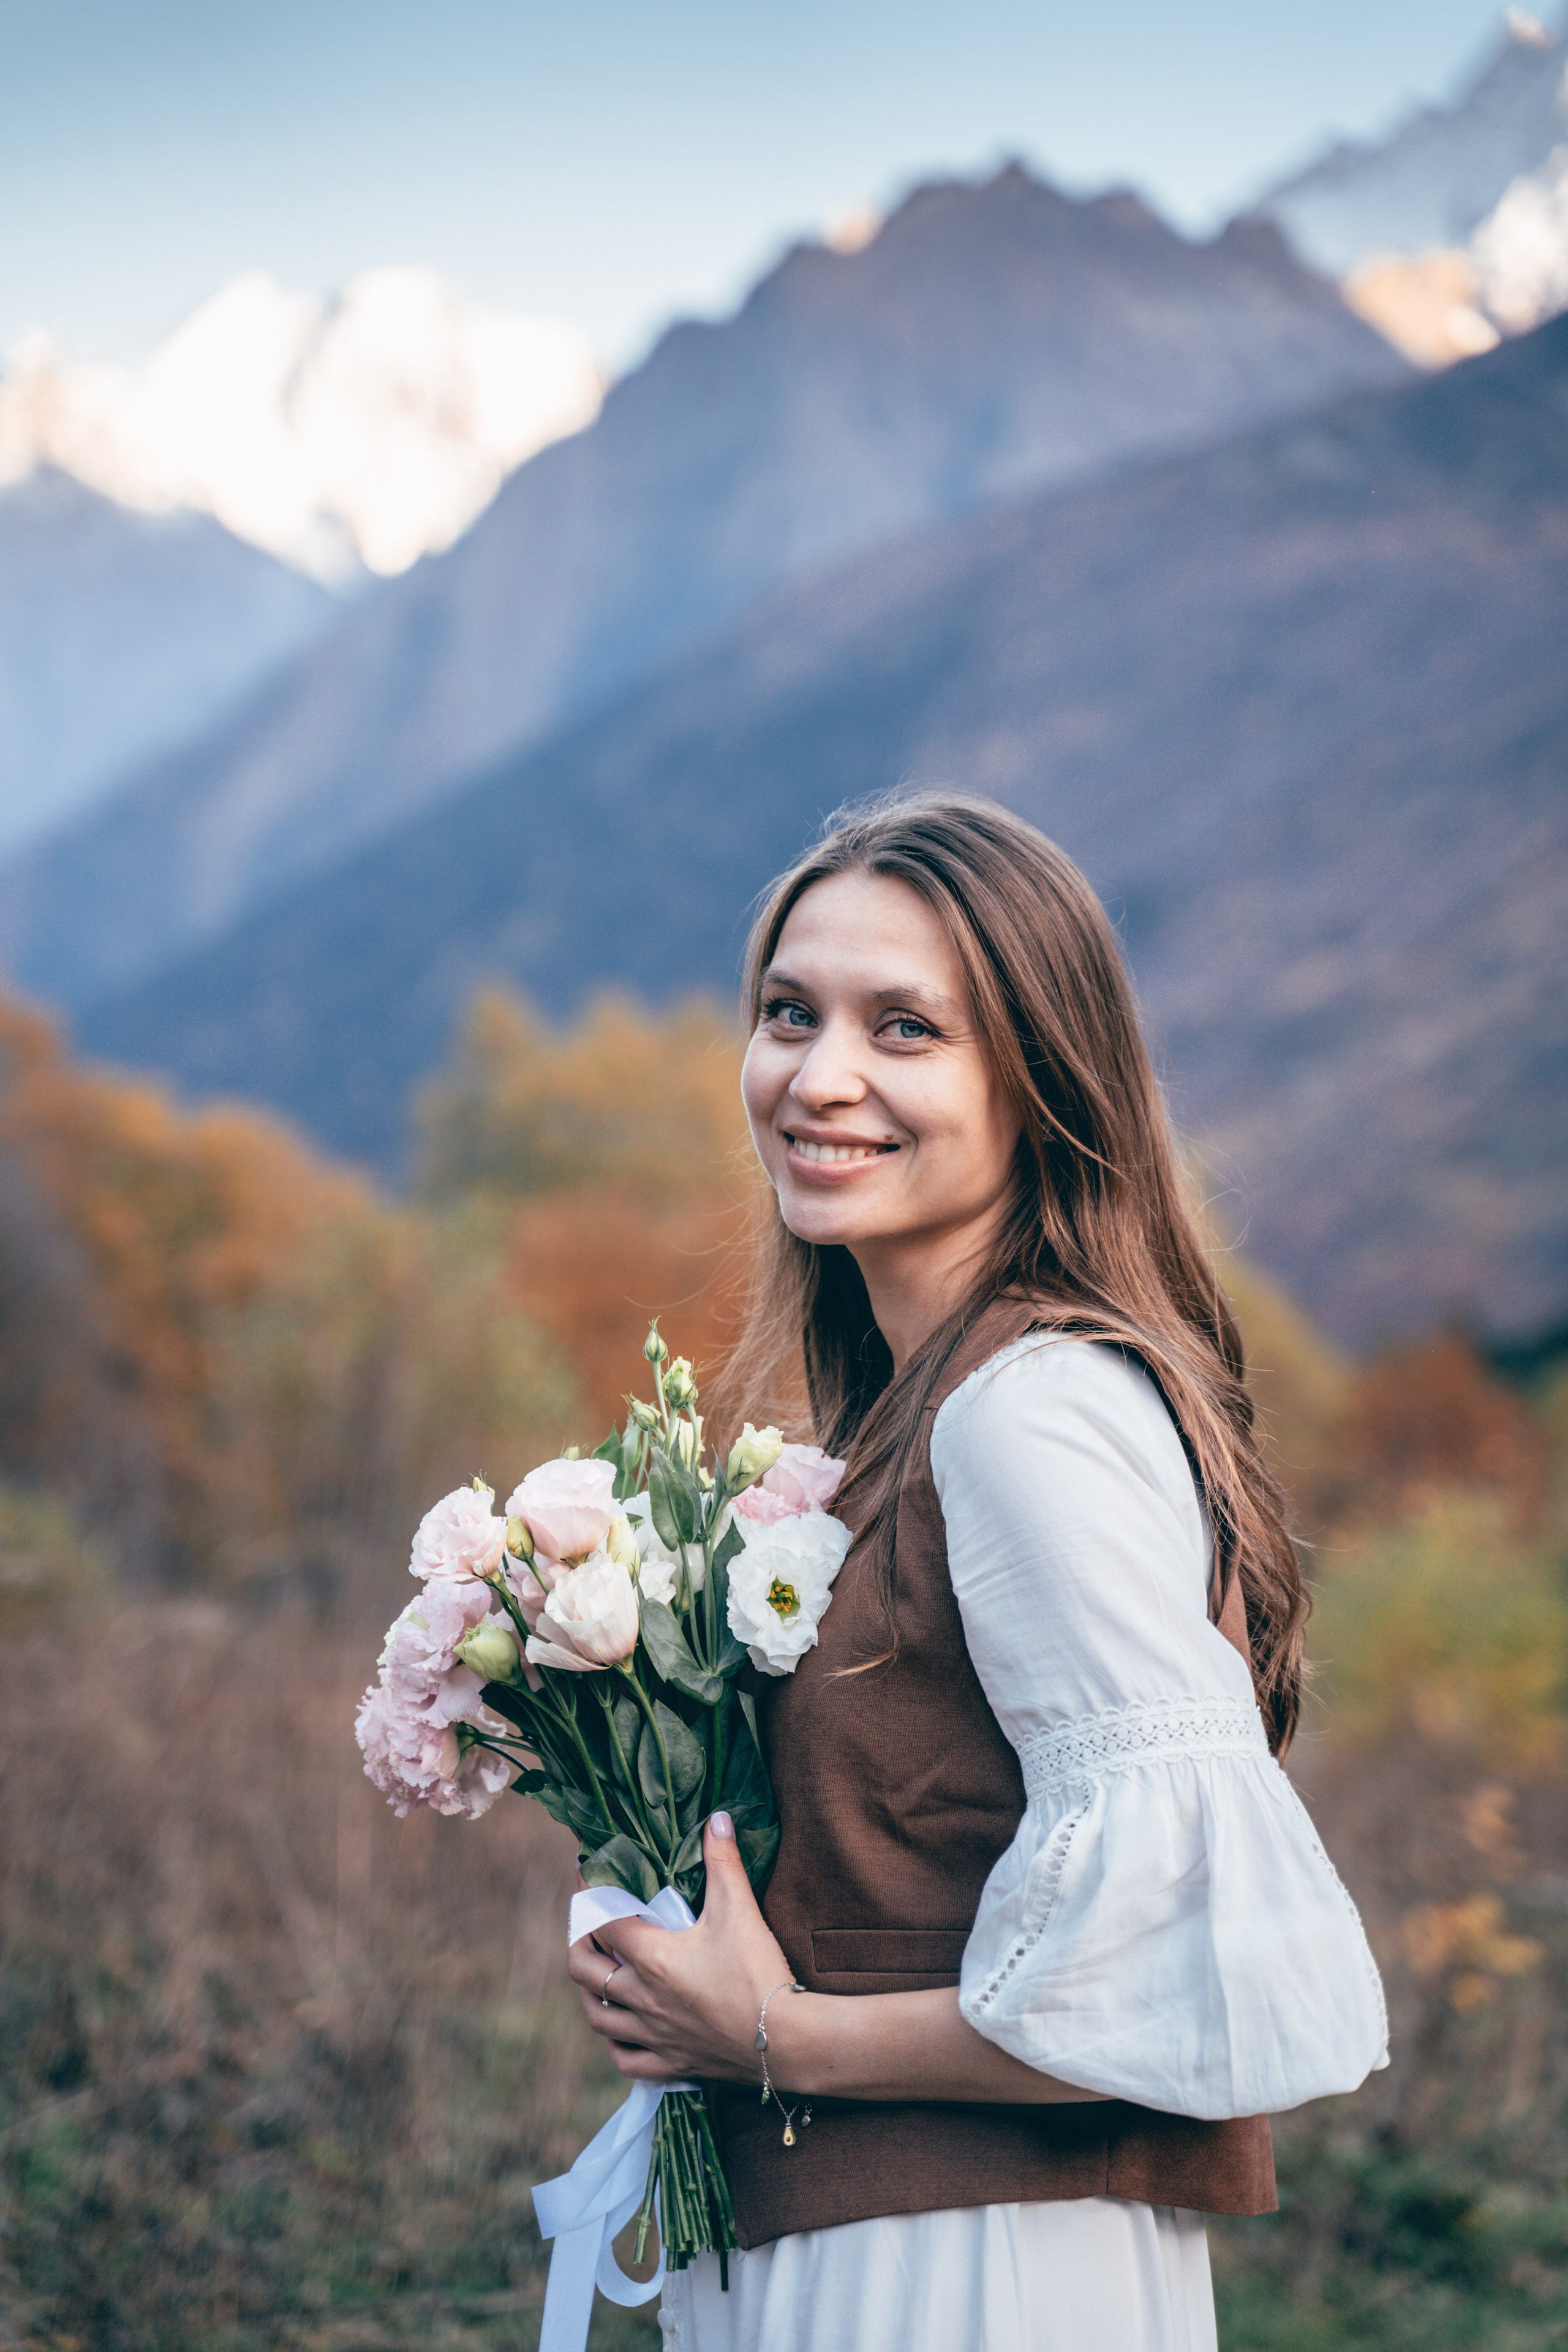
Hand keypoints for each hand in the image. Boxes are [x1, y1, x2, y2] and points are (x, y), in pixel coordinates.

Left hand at [567, 1812, 791, 2083]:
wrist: (784, 2040)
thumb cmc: (758, 1971)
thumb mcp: (739, 1909)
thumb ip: (724, 1861)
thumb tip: (718, 1817)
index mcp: (653, 1958)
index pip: (602, 1921)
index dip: (588, 1894)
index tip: (584, 1876)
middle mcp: (643, 1998)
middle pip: (585, 1972)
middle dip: (578, 1945)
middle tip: (584, 1928)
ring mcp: (654, 2034)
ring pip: (598, 2018)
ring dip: (589, 1995)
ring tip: (595, 1976)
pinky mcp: (671, 2063)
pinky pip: (626, 2059)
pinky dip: (615, 2044)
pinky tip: (619, 2032)